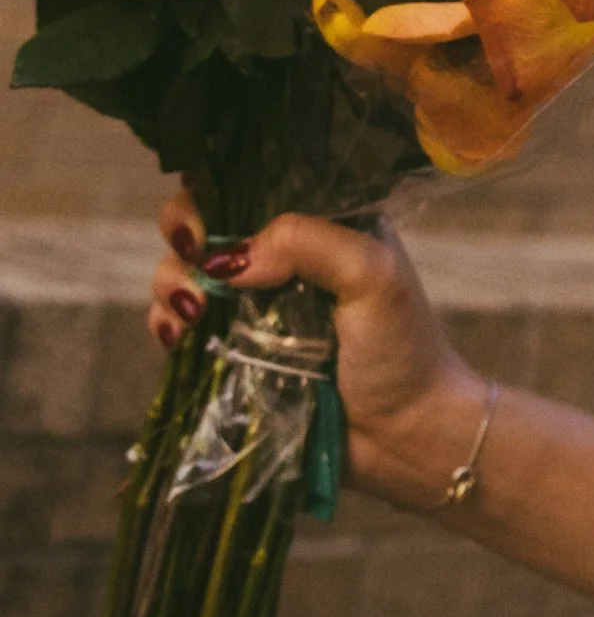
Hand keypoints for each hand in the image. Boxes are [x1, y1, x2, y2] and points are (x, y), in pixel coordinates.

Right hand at [148, 188, 488, 513]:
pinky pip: (180, 323)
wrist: (403, 436)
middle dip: (183, 232)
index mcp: (321, 223)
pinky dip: (166, 322)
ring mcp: (252, 304)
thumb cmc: (402, 349)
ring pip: (185, 270)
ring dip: (172, 282)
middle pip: (206, 220)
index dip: (216, 186)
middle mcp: (281, 256)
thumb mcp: (373, 275)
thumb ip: (306, 243)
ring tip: (190, 313)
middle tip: (192, 257)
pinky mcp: (232, 350)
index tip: (206, 218)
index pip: (254, 180)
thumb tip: (229, 260)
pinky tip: (175, 337)